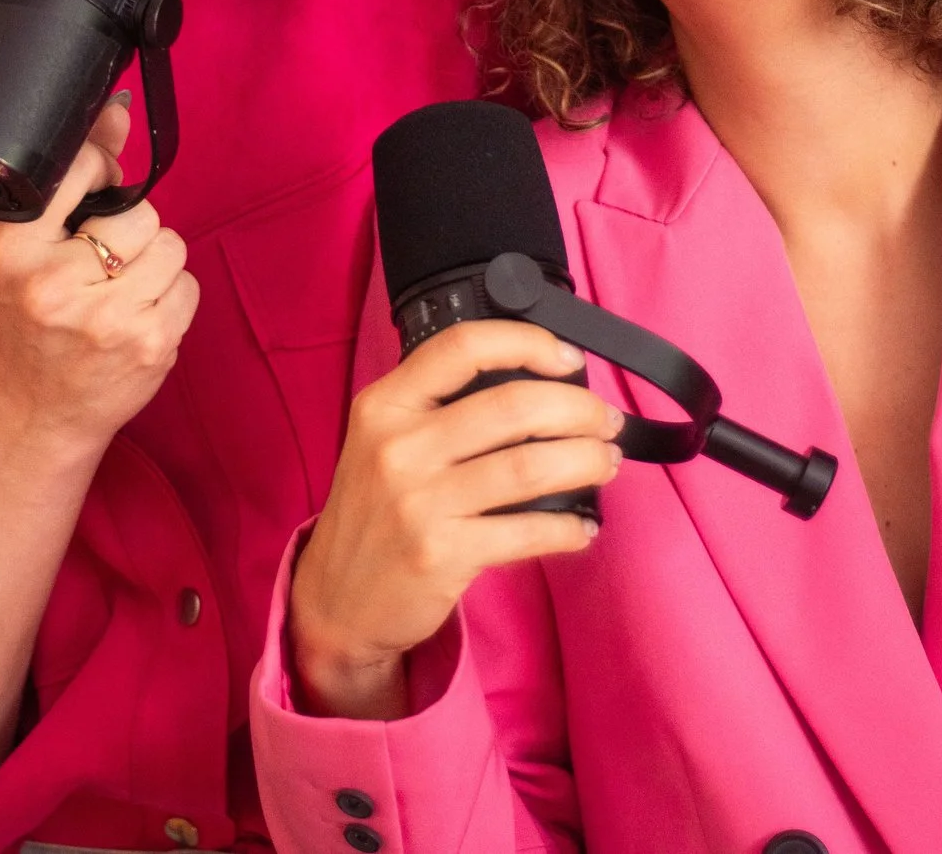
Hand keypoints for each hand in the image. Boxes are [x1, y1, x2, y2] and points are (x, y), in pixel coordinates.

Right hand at [0, 99, 198, 450]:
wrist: (35, 411)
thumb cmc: (32, 321)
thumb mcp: (31, 247)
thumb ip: (75, 176)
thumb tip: (118, 111)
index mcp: (14, 248)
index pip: (80, 170)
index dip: (102, 173)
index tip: (96, 195)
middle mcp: (55, 283)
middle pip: (139, 212)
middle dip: (132, 232)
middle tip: (103, 263)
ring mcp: (106, 318)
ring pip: (171, 246)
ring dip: (155, 263)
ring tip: (121, 290)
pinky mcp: (148, 345)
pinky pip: (188, 287)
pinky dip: (171, 298)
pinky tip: (137, 317)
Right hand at [288, 321, 623, 719]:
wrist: (336, 599)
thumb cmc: (374, 513)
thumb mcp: (382, 442)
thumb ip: (439, 409)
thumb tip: (537, 388)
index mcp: (385, 405)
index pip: (462, 347)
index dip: (526, 343)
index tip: (567, 358)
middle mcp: (397, 446)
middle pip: (512, 405)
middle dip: (578, 408)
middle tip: (605, 420)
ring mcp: (417, 502)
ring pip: (529, 466)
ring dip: (585, 461)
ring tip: (605, 462)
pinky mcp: (440, 554)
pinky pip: (526, 531)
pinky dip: (567, 529)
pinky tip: (582, 528)